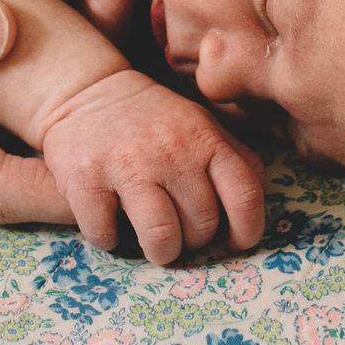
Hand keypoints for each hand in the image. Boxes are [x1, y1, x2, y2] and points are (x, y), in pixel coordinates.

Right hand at [40, 69, 263, 263]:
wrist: (87, 92)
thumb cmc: (155, 121)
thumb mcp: (202, 126)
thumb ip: (235, 159)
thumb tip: (258, 201)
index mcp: (205, 139)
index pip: (245, 195)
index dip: (246, 230)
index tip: (234, 242)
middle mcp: (171, 151)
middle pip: (202, 225)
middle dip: (194, 240)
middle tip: (180, 230)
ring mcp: (127, 164)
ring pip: (162, 239)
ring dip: (160, 252)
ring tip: (153, 242)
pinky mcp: (86, 179)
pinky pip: (107, 236)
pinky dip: (110, 240)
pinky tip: (111, 222)